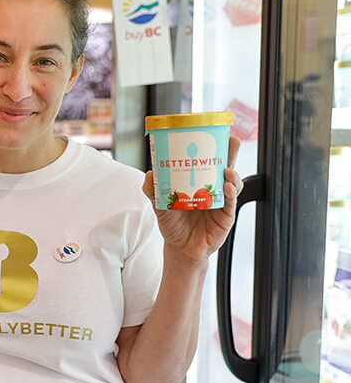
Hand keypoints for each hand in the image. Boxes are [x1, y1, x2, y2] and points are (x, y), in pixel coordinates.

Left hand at [143, 136, 245, 261]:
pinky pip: (230, 203)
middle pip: (226, 167)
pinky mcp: (225, 217)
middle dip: (231, 153)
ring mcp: (222, 202)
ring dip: (232, 174)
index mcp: (200, 183)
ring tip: (227, 170)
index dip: (215, 148)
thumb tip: (150, 173)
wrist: (179, 248)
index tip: (216, 133)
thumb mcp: (160, 205)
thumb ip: (153, 190)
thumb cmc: (172, 224)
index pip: (209, 161)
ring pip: (233, 183)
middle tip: (232, 141)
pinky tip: (228, 187)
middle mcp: (214, 189)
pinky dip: (231, 194)